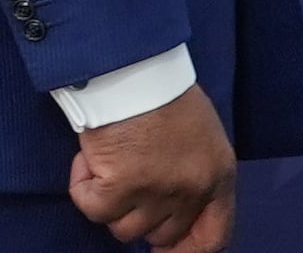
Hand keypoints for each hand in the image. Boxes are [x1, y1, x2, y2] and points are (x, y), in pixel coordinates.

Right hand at [67, 83, 234, 251]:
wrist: (135, 68)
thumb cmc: (163, 95)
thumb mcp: (199, 138)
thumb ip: (192, 177)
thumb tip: (172, 214)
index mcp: (219, 175)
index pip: (213, 236)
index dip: (186, 251)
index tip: (161, 252)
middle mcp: (193, 189)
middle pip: (158, 235)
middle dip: (137, 214)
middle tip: (126, 179)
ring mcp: (158, 191)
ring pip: (121, 227)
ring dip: (108, 199)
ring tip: (112, 158)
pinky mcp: (120, 186)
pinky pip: (92, 208)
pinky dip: (83, 186)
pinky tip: (91, 157)